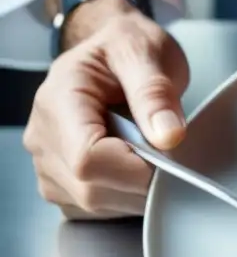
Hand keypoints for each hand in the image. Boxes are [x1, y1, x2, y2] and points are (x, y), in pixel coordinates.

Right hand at [23, 0, 189, 218]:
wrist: (113, 50)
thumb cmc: (127, 48)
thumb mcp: (146, 53)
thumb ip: (155, 93)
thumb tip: (168, 137)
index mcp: (58, 100)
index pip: (87, 159)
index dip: (135, 169)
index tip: (171, 157)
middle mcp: (44, 137)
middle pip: (92, 189)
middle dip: (142, 182)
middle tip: (172, 154)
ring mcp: (48, 164)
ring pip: (96, 205)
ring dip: (136, 191)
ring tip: (153, 153)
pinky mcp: (62, 183)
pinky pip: (97, 208)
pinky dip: (127, 196)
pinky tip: (140, 167)